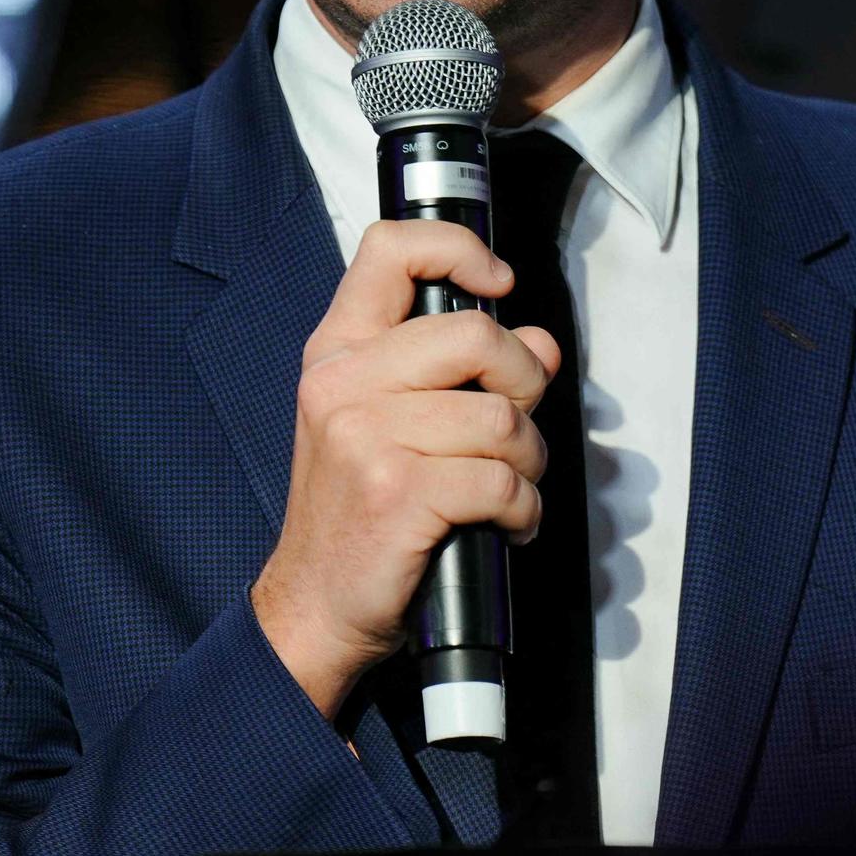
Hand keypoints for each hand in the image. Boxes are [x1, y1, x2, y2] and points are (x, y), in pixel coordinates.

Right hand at [251, 219, 558, 719]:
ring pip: (502, 417)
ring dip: (528, 461)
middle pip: (476, 335)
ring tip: (508, 487)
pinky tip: (505, 523)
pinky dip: (522, 509)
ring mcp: (365, 437)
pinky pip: (502, 480)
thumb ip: (461, 373)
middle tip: (520, 421)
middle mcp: (342, 383)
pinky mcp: (397, 493)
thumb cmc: (357, 512)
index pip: (390, 250)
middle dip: (526, 381)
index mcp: (337, 352)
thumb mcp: (390, 425)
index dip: (458, 251)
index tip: (496, 287)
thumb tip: (540, 342)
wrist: (315, 605)